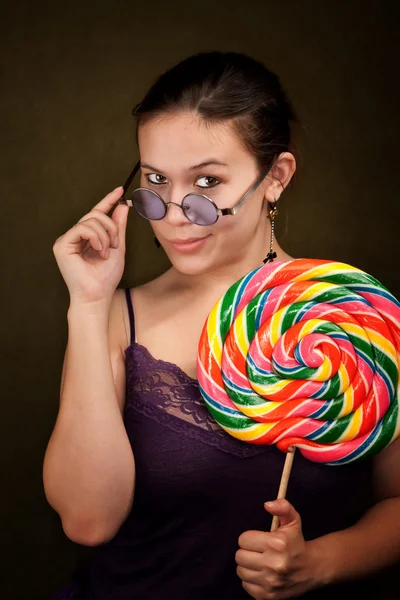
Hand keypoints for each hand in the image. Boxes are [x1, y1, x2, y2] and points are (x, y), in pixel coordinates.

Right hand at [52, 186, 128, 306]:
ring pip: (90, 220)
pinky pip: (81, 228)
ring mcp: (66, 240)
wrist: (97, 295)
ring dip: (105, 234)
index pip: (96, 214)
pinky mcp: (61, 244)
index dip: (107, 201)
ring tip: (106, 252)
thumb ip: (118, 226)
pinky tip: (99, 250)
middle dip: (111, 226)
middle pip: (95, 215)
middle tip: (116, 244)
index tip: (120, 190)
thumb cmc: (106, 277)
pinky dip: (95, 237)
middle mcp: (74, 236)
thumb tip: (122, 205)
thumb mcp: (117, 247)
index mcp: (87, 238)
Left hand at [236, 499, 321, 598]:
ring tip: (259, 562)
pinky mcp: (269, 596)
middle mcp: (273, 564)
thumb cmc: (297, 543)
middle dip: (247, 552)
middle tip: (258, 551)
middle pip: (239, 556)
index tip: (259, 540)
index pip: (243, 539)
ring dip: (248, 566)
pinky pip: (246, 586)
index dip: (250, 538)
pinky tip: (262, 574)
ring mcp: (271, 582)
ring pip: (241, 571)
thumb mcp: (293, 521)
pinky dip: (251, 580)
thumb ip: (282, 507)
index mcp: (277, 544)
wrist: (312, 569)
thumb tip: (267, 504)